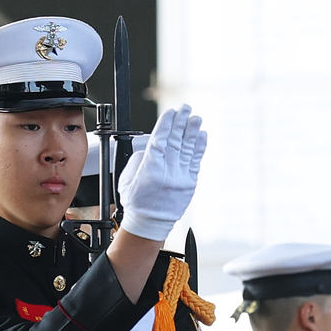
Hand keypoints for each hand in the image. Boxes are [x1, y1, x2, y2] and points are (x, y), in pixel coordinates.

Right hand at [118, 104, 206, 242]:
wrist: (150, 222)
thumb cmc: (137, 201)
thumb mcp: (129, 177)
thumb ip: (140, 158)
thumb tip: (152, 145)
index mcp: (151, 170)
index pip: (160, 141)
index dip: (166, 125)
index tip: (170, 113)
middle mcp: (168, 172)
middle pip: (175, 141)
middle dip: (181, 123)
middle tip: (185, 108)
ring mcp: (181, 178)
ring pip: (187, 149)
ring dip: (192, 132)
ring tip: (196, 118)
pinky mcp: (190, 183)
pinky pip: (196, 161)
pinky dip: (199, 147)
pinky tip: (201, 135)